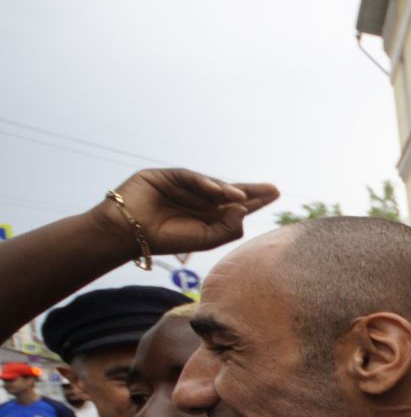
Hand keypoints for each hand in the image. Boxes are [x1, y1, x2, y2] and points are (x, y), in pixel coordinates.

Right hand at [92, 169, 277, 255]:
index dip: (255, 200)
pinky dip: (205, 183)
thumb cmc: (167, 239)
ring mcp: (182, 186)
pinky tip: (219, 192)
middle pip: (229, 192)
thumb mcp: (205, 239)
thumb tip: (243, 207)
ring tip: (244, 196)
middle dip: (251, 190)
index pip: (235, 206)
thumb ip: (228, 228)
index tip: (275, 194)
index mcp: (207, 215)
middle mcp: (197, 199)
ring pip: (211, 185)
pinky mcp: (165, 176)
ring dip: (228, 190)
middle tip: (273, 189)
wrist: (129, 234)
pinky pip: (189, 177)